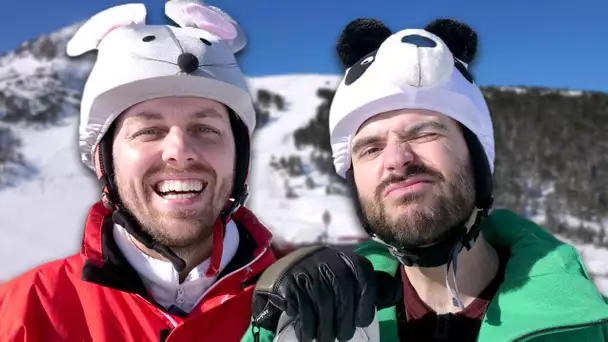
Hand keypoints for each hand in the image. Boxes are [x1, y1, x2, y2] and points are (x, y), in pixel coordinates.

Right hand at [251, 246, 377, 341]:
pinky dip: (306, 324)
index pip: (363, 276)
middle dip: (344, 320)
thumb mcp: (349, 277)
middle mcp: (328, 260)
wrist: (287, 272)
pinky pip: (302, 306)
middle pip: (342, 291)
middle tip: (342, 336)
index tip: (361, 321)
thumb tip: (392, 293)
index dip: (365, 301)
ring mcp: (307, 269)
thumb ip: (369, 286)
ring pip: (323, 301)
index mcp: (347, 259)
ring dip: (324, 326)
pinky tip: (308, 334)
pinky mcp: (289, 281)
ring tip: (324, 338)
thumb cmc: (325, 280)